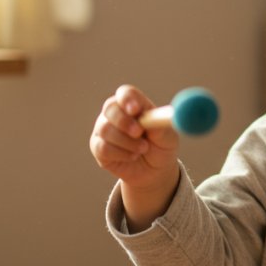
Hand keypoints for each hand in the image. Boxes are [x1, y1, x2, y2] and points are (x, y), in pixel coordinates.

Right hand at [89, 85, 180, 228]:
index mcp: (133, 104)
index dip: (128, 99)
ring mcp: (104, 129)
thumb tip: (155, 118)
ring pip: (106, 130)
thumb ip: (160, 125)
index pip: (125, 93)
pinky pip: (103, 148)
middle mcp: (115, 113)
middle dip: (124, 121)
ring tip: (143, 149)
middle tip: (138, 133)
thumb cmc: (161, 146)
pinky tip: (132, 156)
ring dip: (127, 142)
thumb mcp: (167, 136)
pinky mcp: (98, 148)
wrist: (155, 171)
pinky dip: (121, 154)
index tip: (136, 110)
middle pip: (110, 108)